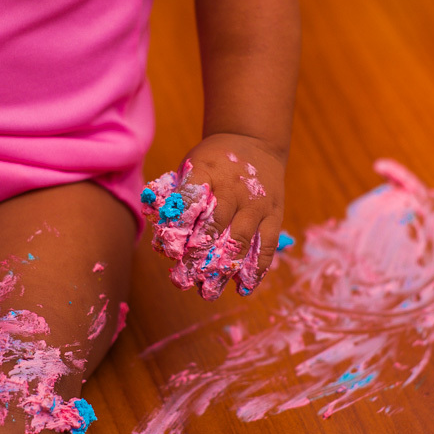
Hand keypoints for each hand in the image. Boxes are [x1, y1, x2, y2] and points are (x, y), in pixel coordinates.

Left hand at [141, 133, 284, 299]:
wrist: (254, 141)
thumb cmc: (213, 162)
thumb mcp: (189, 166)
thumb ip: (175, 195)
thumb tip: (160, 225)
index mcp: (206, 172)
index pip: (190, 200)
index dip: (178, 226)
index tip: (167, 250)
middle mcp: (233, 189)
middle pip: (214, 227)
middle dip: (197, 257)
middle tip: (182, 280)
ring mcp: (256, 203)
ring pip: (241, 241)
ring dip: (223, 269)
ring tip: (208, 291)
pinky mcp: (274, 215)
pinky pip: (267, 245)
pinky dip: (256, 268)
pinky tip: (243, 287)